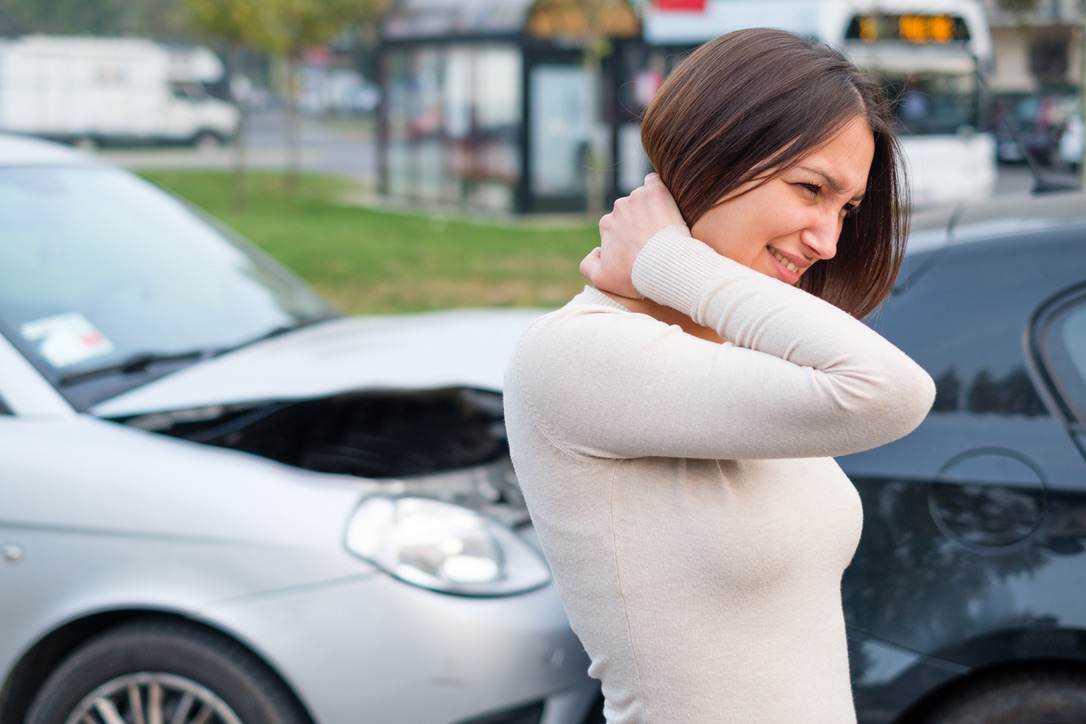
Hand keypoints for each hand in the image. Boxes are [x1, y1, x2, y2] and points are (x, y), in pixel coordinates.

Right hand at [579, 172, 688, 298]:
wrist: (664, 266)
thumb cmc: (635, 276)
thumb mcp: (602, 279)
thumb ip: (587, 265)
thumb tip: (596, 250)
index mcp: (606, 224)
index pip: (617, 225)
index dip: (630, 236)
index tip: (643, 246)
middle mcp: (618, 208)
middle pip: (630, 211)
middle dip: (640, 221)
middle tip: (656, 238)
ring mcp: (637, 197)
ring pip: (643, 198)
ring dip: (651, 208)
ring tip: (664, 226)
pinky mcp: (656, 192)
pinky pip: (655, 182)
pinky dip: (659, 190)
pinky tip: (666, 202)